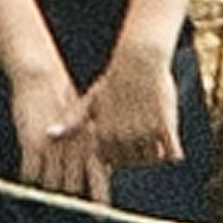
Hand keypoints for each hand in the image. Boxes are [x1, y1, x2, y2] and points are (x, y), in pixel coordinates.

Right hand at [11, 66, 106, 201]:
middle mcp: (74, 149)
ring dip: (47, 189)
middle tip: (65, 208)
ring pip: (50, 184)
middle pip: (71, 188)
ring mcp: (54, 148)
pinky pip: (30, 174)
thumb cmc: (65, 100)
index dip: (99, 199)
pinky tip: (27, 178)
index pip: (99, 178)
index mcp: (90, 143)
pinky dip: (28, 178)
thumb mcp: (86, 122)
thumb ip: (93, 147)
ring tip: (44, 194)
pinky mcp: (33, 145)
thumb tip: (105, 170)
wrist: (43, 79)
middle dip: (67, 197)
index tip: (100, 215)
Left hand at [78, 42, 185, 173]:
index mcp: (104, 134)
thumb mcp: (90, 101)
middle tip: (142, 132)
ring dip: (156, 152)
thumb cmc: (113, 81)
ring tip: (154, 132)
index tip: (123, 138)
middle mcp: (123, 136)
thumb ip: (72, 121)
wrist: (139, 60)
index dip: (119, 153)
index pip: (113, 162)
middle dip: (138, 154)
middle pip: (134, 162)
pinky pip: (172, 153)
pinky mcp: (164, 126)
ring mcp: (144, 132)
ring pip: (153, 159)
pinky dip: (173, 151)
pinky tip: (170, 142)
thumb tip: (49, 135)